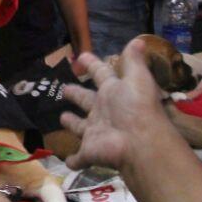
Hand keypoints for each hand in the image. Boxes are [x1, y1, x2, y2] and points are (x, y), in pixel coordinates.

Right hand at [60, 41, 173, 171]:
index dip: (93, 65)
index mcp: (113, 92)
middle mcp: (103, 112)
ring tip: (62, 118)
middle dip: (77, 95)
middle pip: (87, 101)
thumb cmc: (136, 107)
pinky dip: (73, 160)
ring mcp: (95, 133)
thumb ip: (134, 60)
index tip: (82, 56)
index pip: (101, 75)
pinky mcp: (89, 152)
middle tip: (65, 89)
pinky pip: (79, 157)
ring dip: (73, 124)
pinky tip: (68, 161)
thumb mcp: (137, 78)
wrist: (139, 143)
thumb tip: (140, 39)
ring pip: (81, 128)